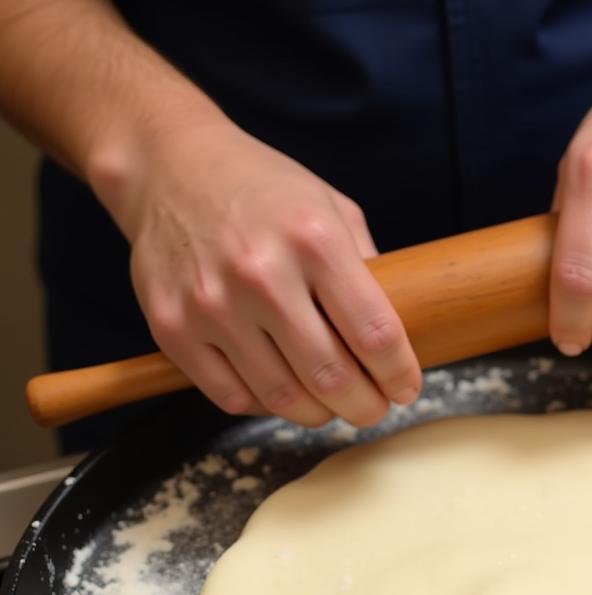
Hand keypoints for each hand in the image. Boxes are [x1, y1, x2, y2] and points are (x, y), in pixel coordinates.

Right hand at [113, 122, 419, 426]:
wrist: (168, 166)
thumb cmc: (263, 192)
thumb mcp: (331, 209)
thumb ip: (366, 271)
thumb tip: (396, 340)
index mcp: (314, 239)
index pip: (375, 335)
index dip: (399, 375)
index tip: (405, 388)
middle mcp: (262, 274)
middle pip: (332, 377)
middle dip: (364, 406)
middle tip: (373, 408)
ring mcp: (212, 305)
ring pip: (283, 397)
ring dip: (318, 413)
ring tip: (330, 404)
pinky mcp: (172, 329)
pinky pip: (233, 397)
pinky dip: (265, 405)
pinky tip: (280, 389)